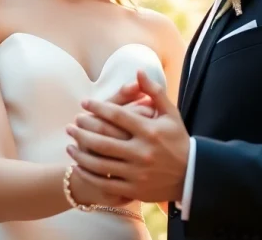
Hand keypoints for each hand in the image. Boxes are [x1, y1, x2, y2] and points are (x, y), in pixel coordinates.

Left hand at [66, 70, 189, 202]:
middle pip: (103, 140)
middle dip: (82, 131)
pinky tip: (79, 166)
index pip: (117, 115)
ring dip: (81, 154)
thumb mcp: (170, 114)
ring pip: (100, 163)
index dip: (97, 107)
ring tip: (69, 145)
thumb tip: (139, 71)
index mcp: (150, 131)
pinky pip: (106, 183)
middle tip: (71, 125)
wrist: (191, 176)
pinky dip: (89, 175)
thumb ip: (154, 92)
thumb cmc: (178, 140)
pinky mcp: (135, 189)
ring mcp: (137, 173)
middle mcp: (142, 152)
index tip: (84, 103)